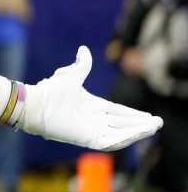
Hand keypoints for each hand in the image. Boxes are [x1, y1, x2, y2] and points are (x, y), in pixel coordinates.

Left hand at [21, 46, 162, 150]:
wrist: (34, 103)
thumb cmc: (50, 91)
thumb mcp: (71, 76)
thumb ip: (82, 65)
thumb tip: (83, 49)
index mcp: (93, 106)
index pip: (119, 112)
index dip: (134, 115)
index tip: (150, 116)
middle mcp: (93, 120)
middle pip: (123, 124)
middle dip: (141, 125)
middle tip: (158, 123)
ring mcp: (90, 130)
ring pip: (119, 134)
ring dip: (136, 132)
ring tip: (152, 128)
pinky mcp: (86, 139)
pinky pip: (109, 142)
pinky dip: (123, 139)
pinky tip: (136, 134)